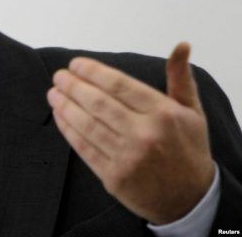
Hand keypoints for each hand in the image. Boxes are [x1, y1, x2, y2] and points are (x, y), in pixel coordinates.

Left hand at [46, 43, 214, 223]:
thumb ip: (180, 77)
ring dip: (65, 106)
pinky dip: (68, 129)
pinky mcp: (113, 177)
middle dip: (73, 86)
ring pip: (87, 124)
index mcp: (163, 114)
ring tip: (53, 92)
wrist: (189, 200)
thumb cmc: (187, 149)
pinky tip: (59, 115)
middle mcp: (145, 134)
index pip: (119, 84)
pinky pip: (84, 148)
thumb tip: (182, 45)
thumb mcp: (191, 111)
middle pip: (98, 103)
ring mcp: (127, 157)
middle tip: (59, 76)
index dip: (92, 71)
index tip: (75, 64)